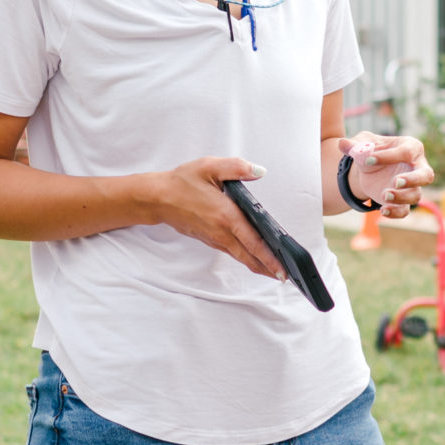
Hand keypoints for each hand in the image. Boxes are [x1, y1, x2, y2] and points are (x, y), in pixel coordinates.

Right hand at [151, 156, 283, 279]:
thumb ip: (237, 167)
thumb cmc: (182, 182)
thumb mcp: (209, 166)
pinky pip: (232, 252)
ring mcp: (215, 238)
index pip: (253, 241)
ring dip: (259, 265)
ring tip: (277, 272)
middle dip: (269, 269)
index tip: (283, 269)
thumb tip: (260, 171)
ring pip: (241, 257)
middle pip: (249, 256)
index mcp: (226, 215)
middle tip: (287, 278)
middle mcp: (221, 232)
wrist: (157, 198)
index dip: (270, 257)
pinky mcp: (210, 240)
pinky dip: (246, 258)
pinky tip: (255, 257)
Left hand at [339, 133, 433, 217]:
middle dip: (413, 179)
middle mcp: (417, 167)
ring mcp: (411, 186)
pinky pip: (405, 211)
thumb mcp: (362, 142)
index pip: (405, 152)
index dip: (387, 156)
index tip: (368, 159)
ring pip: (416, 196)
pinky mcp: (402, 201)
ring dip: (401, 197)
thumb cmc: (371, 149)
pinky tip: (382, 211)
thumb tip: (342, 143)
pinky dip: (395, 213)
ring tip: (384, 195)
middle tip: (396, 181)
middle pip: (426, 175)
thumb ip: (354, 144)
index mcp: (411, 147)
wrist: (368, 166)